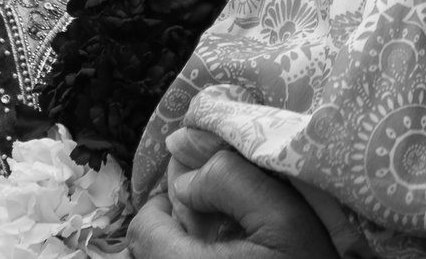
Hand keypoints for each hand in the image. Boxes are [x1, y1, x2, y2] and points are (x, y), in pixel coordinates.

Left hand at [128, 128, 337, 258]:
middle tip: (217, 226)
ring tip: (228, 251)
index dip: (167, 205)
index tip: (201, 202)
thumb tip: (184, 175)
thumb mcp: (282, 215)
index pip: (143, 228)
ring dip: (188, 253)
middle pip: (150, 252)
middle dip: (176, 231)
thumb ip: (227, 179)